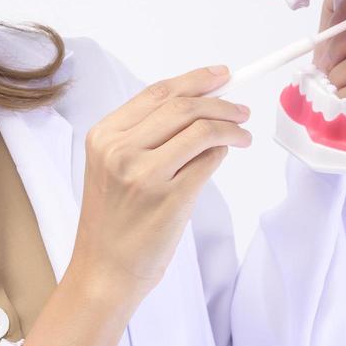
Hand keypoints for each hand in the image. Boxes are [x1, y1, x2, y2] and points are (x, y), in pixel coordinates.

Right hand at [71, 66, 252, 303]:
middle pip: (181, 106)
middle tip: (241, 108)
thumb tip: (198, 107)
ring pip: (199, 129)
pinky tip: (229, 152)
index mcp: (103, 137)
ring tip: (242, 132)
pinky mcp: (170, 198)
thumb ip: (144, 137)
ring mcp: (144, 174)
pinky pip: (208, 160)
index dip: (194, 80)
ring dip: (230, 125)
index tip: (221, 75)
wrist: (104, 270)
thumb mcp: (112, 168)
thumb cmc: (112, 222)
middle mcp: (120, 150)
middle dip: (219, 101)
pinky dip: (224, 150)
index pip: (156, 94)